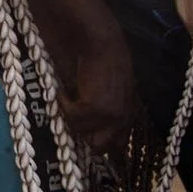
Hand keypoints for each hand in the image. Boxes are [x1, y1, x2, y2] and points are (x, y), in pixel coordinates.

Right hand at [53, 29, 137, 154]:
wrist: (101, 42)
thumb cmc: (105, 59)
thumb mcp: (115, 90)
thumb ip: (109, 110)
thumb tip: (91, 132)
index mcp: (130, 115)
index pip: (119, 146)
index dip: (102, 144)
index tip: (87, 137)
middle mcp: (123, 119)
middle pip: (101, 148)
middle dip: (85, 137)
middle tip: (74, 119)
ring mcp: (110, 115)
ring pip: (81, 132)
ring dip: (71, 117)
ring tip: (68, 98)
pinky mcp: (93, 108)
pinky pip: (71, 117)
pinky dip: (62, 104)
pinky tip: (62, 90)